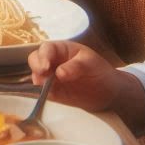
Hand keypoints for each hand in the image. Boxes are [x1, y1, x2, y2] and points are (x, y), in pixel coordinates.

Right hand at [28, 41, 144, 129]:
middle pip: (35, 60)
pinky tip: (46, 95)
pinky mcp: (52, 92)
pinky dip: (41, 93)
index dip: (43, 56)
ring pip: (36, 76)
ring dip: (38, 81)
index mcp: (60, 49)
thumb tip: (59, 73)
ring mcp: (50, 77)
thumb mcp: (91, 63)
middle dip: (36, 67)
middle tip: (42, 77)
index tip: (46, 67)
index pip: (46, 49)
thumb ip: (75, 66)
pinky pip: (41, 91)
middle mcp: (52, 61)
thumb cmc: (100, 71)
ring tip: (46, 87)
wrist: (109, 92)